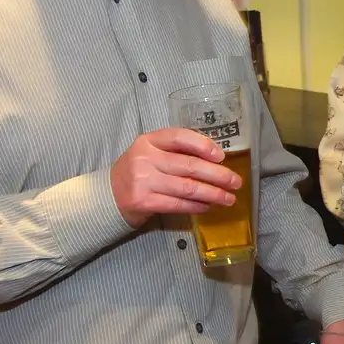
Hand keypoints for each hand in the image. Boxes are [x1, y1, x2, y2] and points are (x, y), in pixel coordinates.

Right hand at [110, 128, 242, 228]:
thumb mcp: (151, 152)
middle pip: (189, 166)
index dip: (203, 145)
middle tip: (236, 182)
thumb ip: (176, 150)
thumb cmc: (139, 171)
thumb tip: (216, 157)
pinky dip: (196, 206)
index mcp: (149, 141)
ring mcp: (143, 181)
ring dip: (213, 194)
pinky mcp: (143, 202)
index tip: (221, 156)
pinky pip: (177, 204)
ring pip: (187, 187)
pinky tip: (207, 206)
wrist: (108, 195)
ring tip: (228, 198)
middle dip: (218, 175)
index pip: (180, 137)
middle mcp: (145, 158)